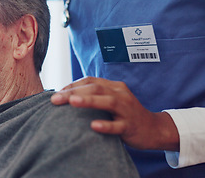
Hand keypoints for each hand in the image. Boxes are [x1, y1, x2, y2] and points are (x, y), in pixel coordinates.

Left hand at [51, 77, 179, 150]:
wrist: (154, 129)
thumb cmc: (125, 114)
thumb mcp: (111, 100)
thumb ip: (94, 96)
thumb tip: (66, 96)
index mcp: (114, 87)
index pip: (90, 81)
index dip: (72, 85)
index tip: (56, 93)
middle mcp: (120, 95)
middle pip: (95, 89)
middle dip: (73, 92)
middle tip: (55, 99)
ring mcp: (126, 110)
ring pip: (108, 102)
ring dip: (88, 101)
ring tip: (72, 102)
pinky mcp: (131, 126)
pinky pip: (118, 125)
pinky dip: (106, 125)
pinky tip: (93, 126)